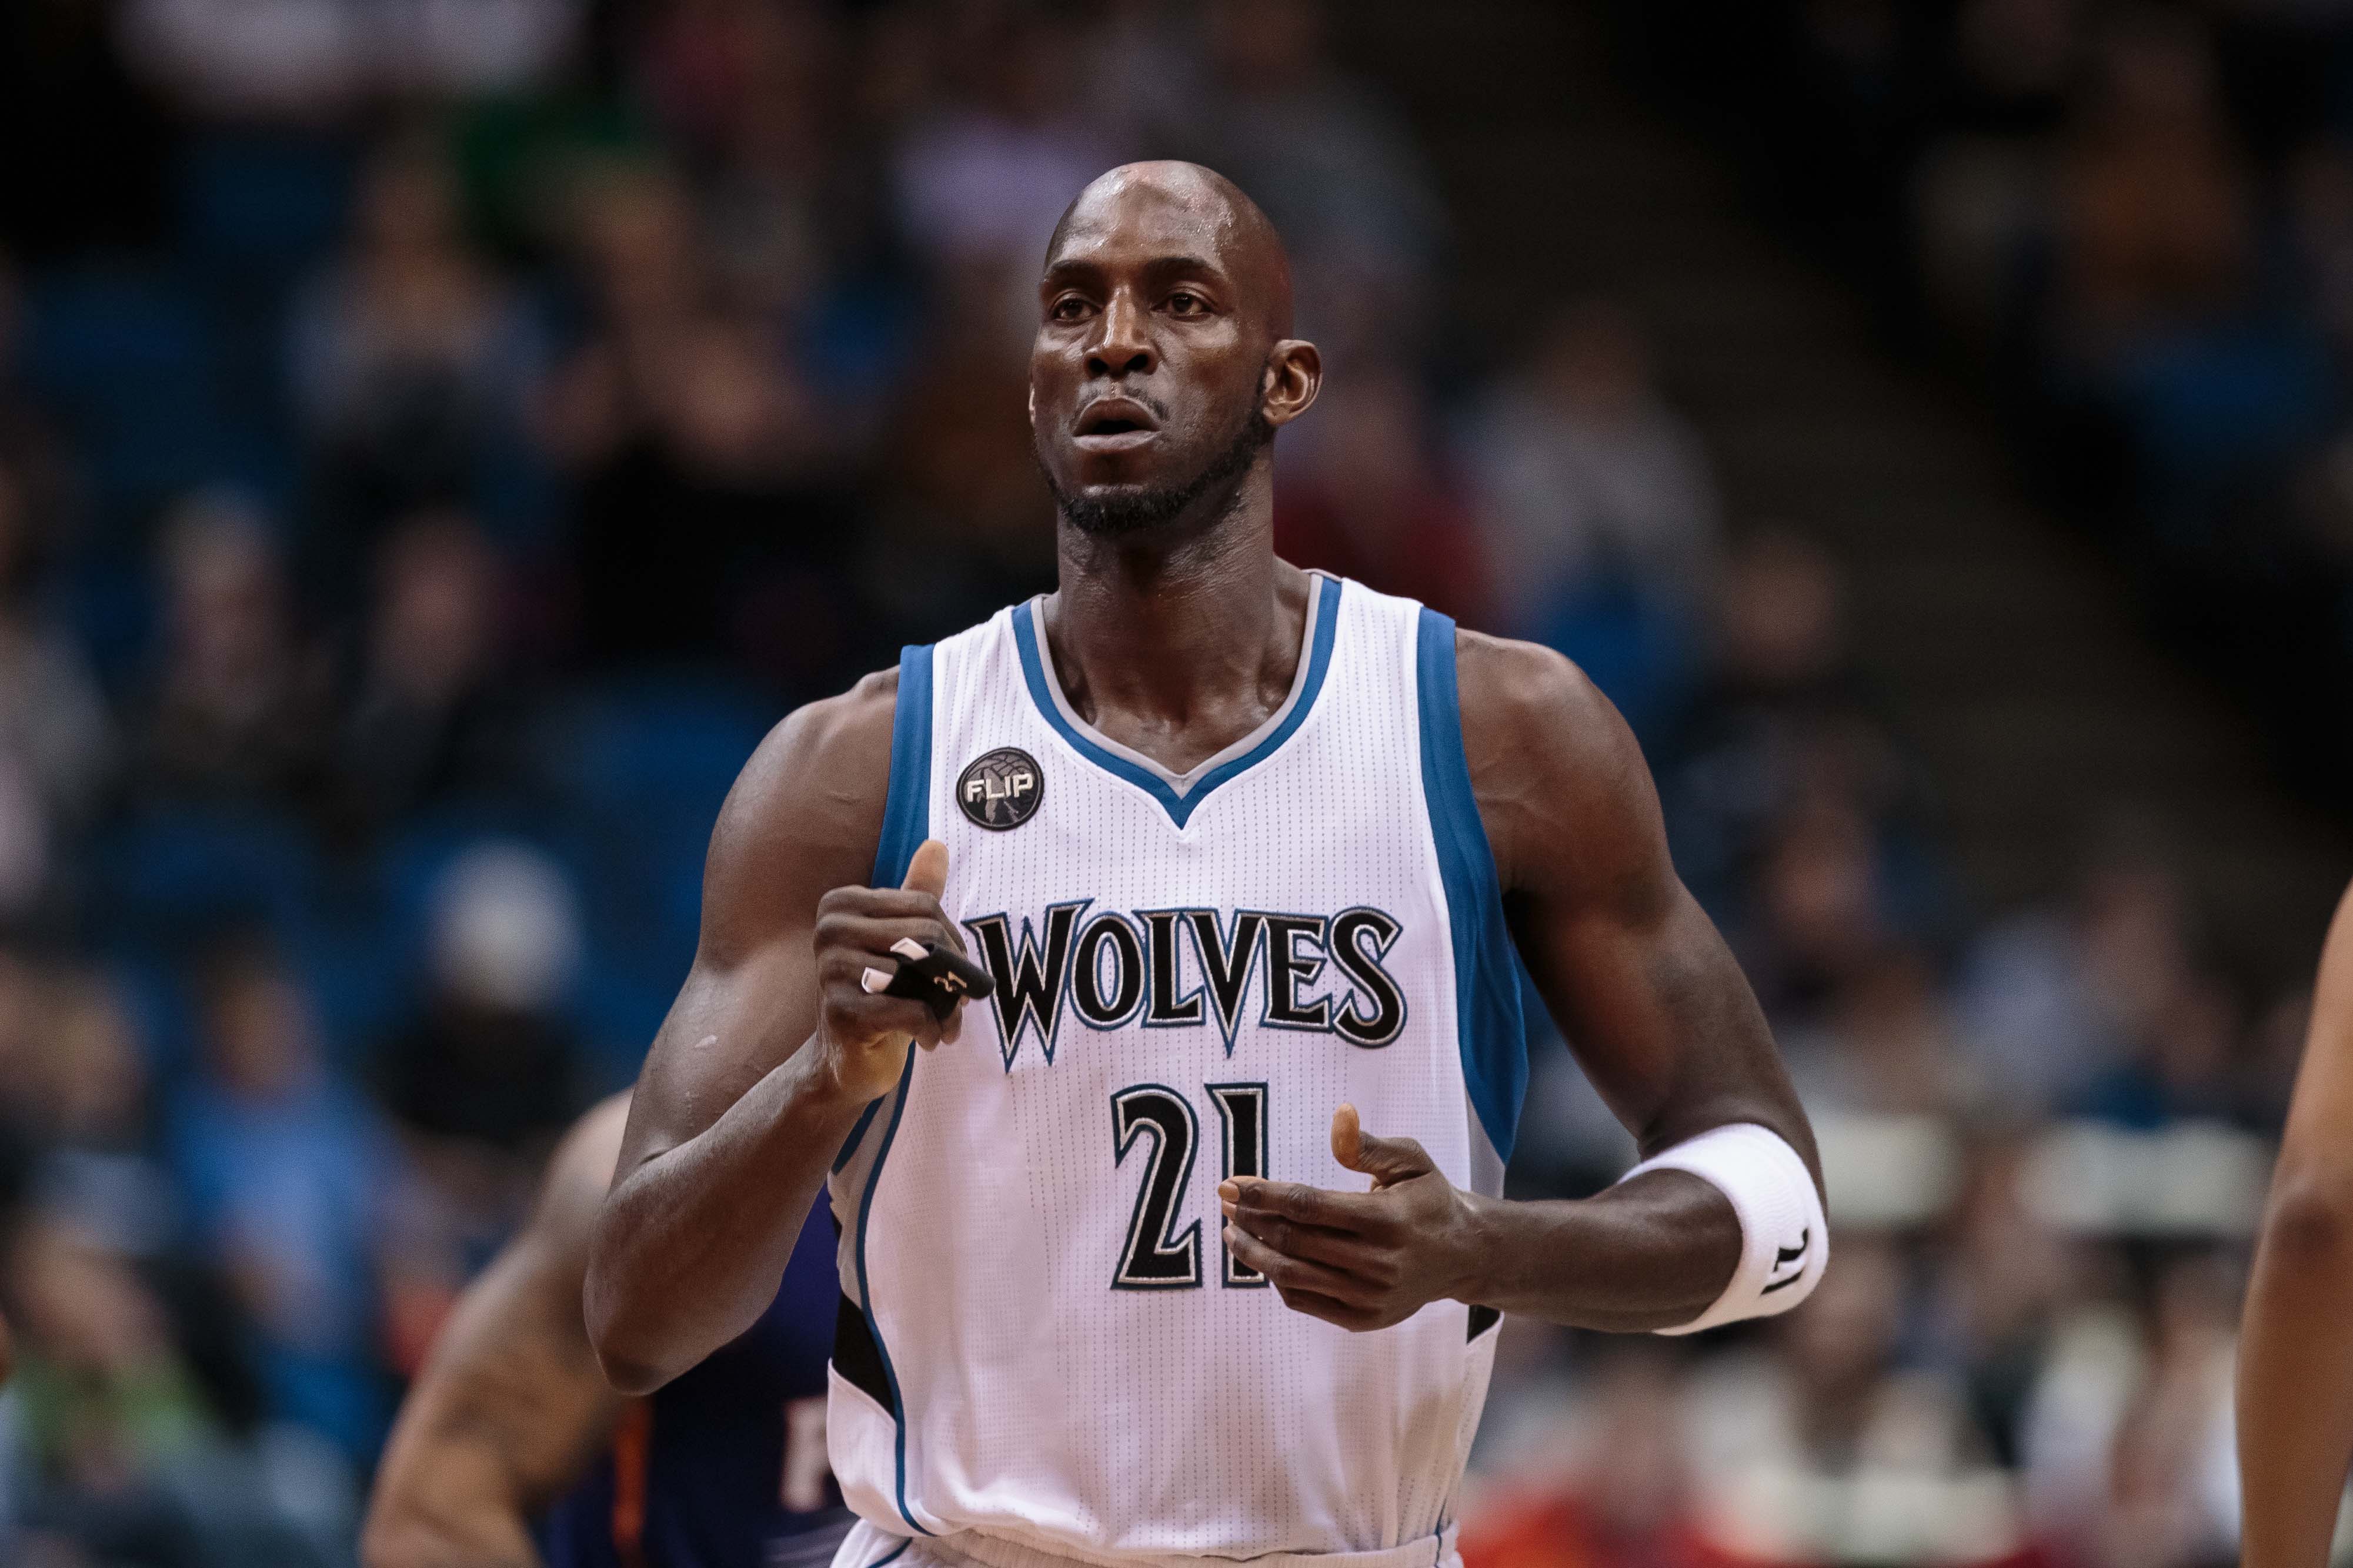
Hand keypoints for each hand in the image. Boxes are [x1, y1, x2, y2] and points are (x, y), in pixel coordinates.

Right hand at [812, 839, 970, 1102]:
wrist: (848, 1059)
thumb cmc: (880, 992)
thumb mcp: (900, 939)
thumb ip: (916, 893)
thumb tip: (936, 845)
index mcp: (841, 904)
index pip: (924, 906)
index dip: (951, 941)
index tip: (952, 969)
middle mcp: (829, 929)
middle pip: (925, 935)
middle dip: (952, 972)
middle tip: (956, 1000)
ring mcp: (830, 969)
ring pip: (921, 972)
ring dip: (946, 1006)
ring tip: (945, 1022)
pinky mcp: (839, 1010)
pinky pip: (908, 1009)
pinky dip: (930, 1027)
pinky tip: (928, 1038)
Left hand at [1219, 1104, 1486, 1331]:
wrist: (1463, 1255)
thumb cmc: (1429, 1199)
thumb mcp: (1410, 1160)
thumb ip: (1368, 1145)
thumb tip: (1339, 1114)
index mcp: (1386, 1219)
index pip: (1308, 1206)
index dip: (1264, 1194)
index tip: (1231, 1184)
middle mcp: (1377, 1263)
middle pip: (1294, 1241)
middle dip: (1251, 1220)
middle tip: (1226, 1203)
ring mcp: (1369, 1297)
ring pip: (1292, 1275)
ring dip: (1253, 1252)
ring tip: (1232, 1232)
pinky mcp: (1363, 1319)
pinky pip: (1304, 1301)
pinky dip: (1278, 1280)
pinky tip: (1265, 1257)